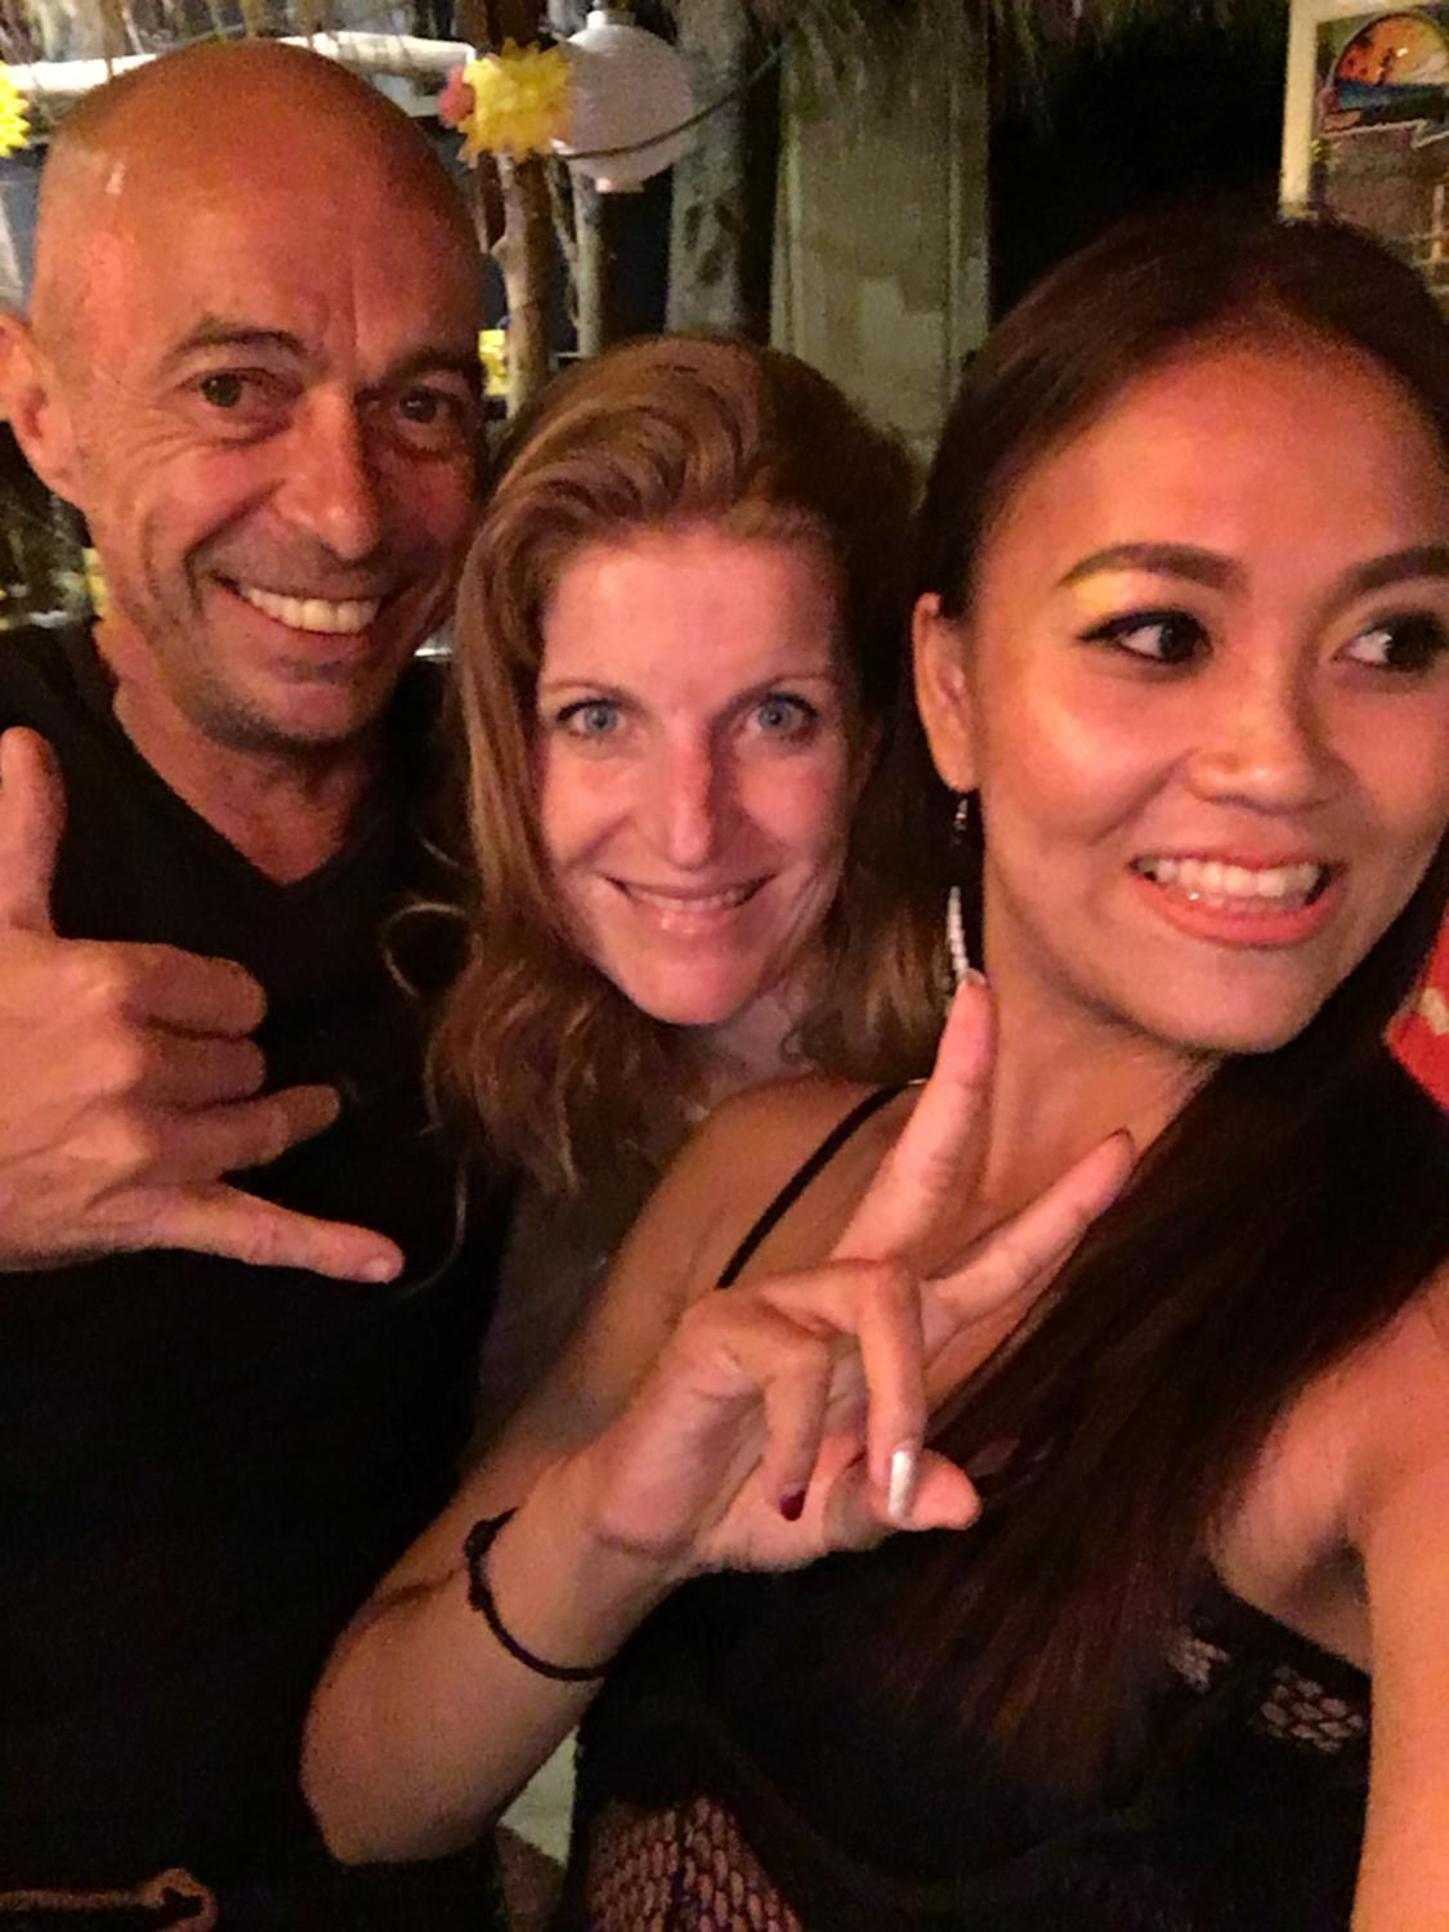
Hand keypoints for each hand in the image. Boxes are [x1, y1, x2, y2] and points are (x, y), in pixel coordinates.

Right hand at [0, 727, 401, 1281]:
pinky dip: (324, 1249)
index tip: (195, 1005)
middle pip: (245, 1058)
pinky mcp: (151, 1218)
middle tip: (193, 1066)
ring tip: (306, 1106)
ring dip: (279, 1117)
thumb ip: (23, 838)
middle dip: (226, 1060)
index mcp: (115, 988)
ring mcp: (153, 1150)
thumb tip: (24, 741)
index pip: (232, 990)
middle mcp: (144, 1068)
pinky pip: (255, 1234)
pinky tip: (385, 1263)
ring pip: (261, 1126)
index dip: (217, 1001)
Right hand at [577, 984, 1132, 1576]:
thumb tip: (967, 1501)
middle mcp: (840, 1293)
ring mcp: (779, 1298)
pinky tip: (779, 1487)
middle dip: (959, 1088)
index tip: (1122, 1148)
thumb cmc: (753, 1503)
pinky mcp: (727, 1327)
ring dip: (897, 1404)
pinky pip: (800, 1364)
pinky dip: (804, 1442)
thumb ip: (898, 1505)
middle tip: (986, 997)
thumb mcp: (846, 1517)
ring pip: (881, 1304)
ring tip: (859, 1490)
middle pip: (918, 1172)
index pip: (989, 1257)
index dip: (1057, 1209)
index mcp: (888, 1328)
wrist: (647, 1527)